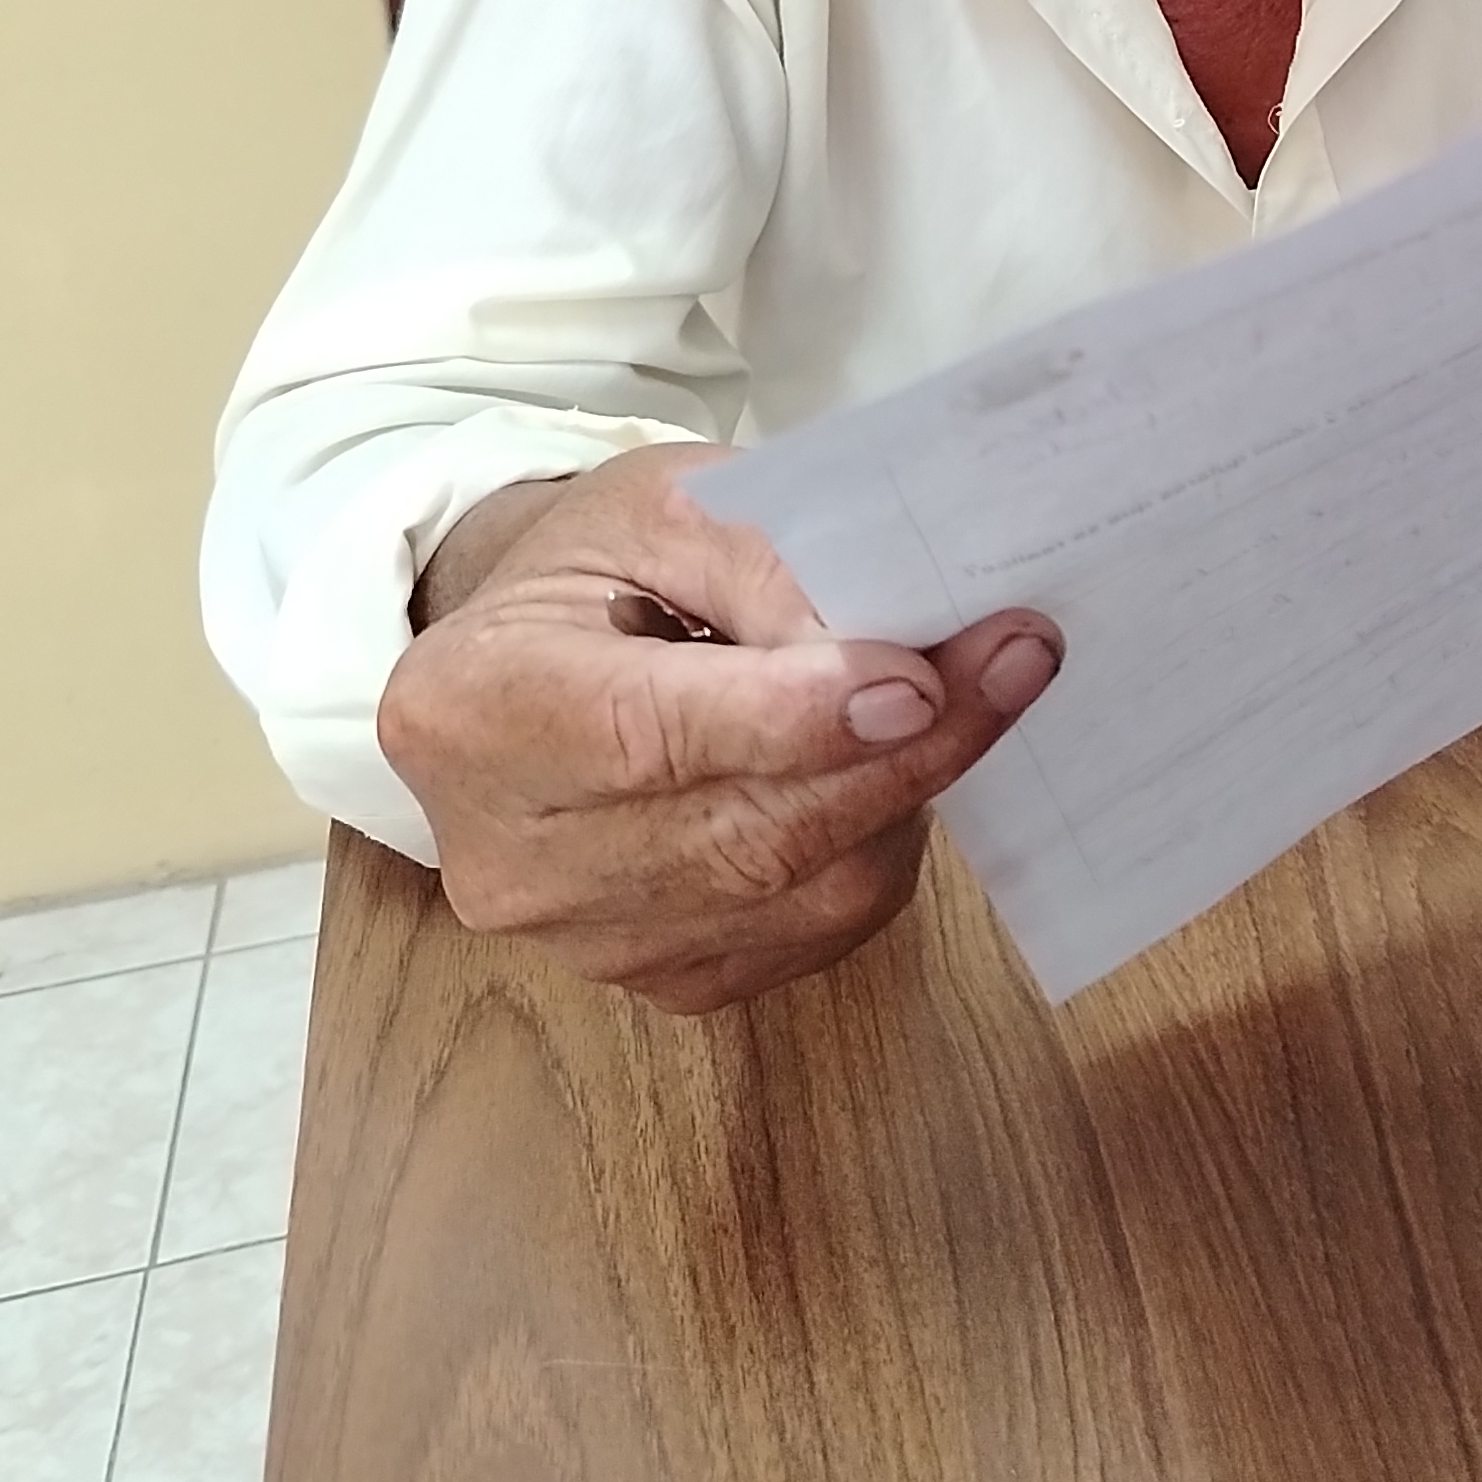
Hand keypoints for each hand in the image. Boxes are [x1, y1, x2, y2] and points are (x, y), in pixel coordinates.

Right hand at [377, 443, 1058, 1012]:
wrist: (537, 661)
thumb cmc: (600, 567)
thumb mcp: (663, 502)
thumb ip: (764, 558)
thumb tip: (888, 641)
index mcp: (468, 708)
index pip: (645, 734)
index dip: (793, 719)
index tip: (920, 681)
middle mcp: (510, 855)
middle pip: (739, 833)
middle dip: (900, 751)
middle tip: (1012, 664)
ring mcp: (584, 939)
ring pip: (796, 894)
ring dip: (906, 795)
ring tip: (970, 698)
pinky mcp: (663, 979)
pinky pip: (812, 933)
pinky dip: (878, 848)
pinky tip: (896, 770)